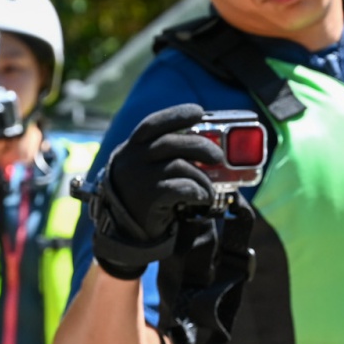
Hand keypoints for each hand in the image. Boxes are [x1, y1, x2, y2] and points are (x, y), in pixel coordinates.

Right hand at [91, 103, 220, 278]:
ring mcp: (140, 179)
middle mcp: (133, 160)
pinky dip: (198, 191)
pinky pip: (181, 188)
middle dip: (200, 146)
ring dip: (202, 178)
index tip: (200, 112)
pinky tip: (204, 198)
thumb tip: (206, 145)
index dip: (177, 115)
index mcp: (132, 147)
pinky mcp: (149, 199)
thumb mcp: (143, 169)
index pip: (154, 123)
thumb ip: (162, 155)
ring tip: (210, 189)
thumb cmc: (141, 195)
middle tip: (218, 157)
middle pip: (171, 143)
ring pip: (180, 166)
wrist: (124, 231)